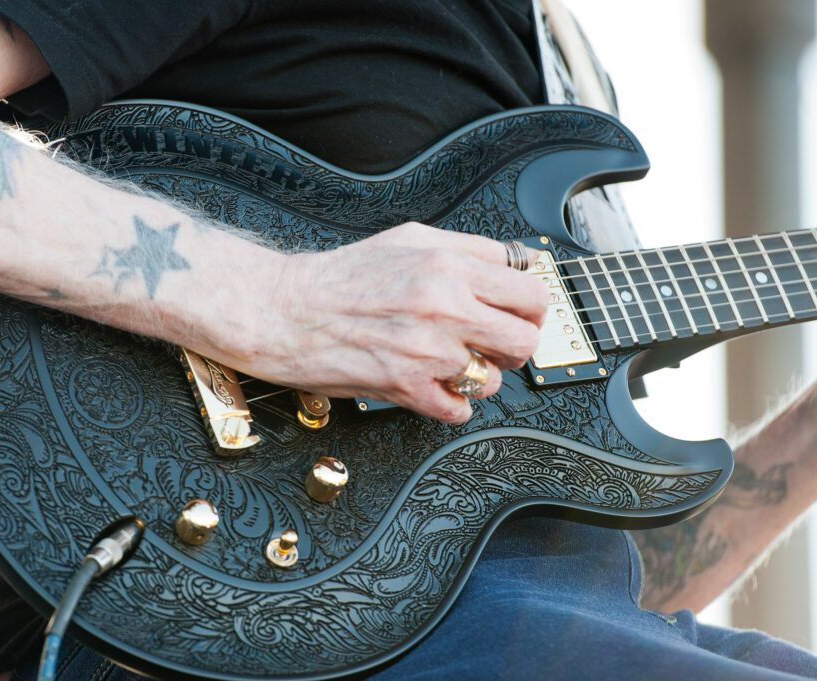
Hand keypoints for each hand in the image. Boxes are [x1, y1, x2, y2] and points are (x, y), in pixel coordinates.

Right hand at [208, 223, 548, 423]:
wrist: (286, 310)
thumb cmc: (342, 277)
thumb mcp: (409, 239)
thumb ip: (466, 249)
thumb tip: (513, 265)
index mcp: (449, 265)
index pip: (530, 291)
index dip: (530, 308)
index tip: (519, 313)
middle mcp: (445, 306)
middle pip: (525, 338)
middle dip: (515, 345)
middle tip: (495, 344)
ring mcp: (428, 351)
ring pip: (495, 378)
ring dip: (479, 376)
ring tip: (453, 364)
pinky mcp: (407, 387)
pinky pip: (459, 410)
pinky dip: (452, 403)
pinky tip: (435, 386)